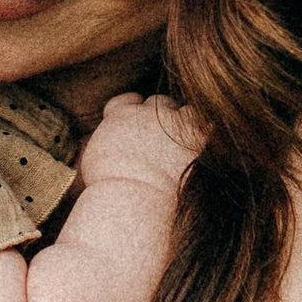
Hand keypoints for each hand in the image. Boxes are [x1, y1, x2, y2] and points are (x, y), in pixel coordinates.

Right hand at [75, 91, 201, 194]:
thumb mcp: (93, 162)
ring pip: (186, 112)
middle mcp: (148, 113)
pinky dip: (205, 137)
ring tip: (185, 145)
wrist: (134, 200)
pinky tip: (201, 152)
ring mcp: (174, 123)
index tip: (135, 125)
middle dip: (161, 118)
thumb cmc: (109, 190)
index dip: (133, 111)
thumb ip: (102, 145)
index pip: (128, 101)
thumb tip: (105, 147)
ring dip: (186, 124)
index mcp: (120, 115)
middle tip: (162, 140)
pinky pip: (208, 127)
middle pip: (159, 103)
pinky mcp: (197, 137)